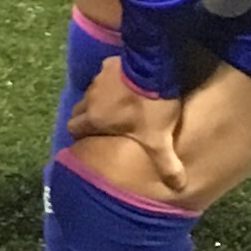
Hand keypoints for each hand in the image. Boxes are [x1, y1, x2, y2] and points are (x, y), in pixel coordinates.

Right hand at [65, 55, 192, 198]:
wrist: (154, 68)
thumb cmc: (150, 107)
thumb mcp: (159, 139)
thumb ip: (165, 163)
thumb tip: (178, 187)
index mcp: (95, 118)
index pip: (73, 128)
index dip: (80, 135)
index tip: (91, 139)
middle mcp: (90, 99)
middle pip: (78, 110)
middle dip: (87, 117)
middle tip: (105, 124)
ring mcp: (98, 79)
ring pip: (91, 93)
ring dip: (99, 99)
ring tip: (117, 104)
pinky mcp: (109, 64)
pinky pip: (104, 75)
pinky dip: (111, 80)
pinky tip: (126, 83)